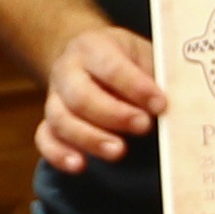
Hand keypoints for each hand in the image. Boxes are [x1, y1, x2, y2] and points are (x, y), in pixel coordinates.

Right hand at [37, 22, 164, 171]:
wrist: (85, 58)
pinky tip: (79, 166)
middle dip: (114, 115)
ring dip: (90, 139)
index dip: (135, 87)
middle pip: (81, 96)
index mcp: (92, 47)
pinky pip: (45, 139)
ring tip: (118, 152)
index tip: (160, 104)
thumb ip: (153, 76)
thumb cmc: (123, 59)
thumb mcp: (141, 53)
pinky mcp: (48, 122)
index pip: (111, 66)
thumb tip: (168, 107)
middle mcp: (67, 70)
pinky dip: (59, 155)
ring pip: (61, 120)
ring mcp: (54, 97)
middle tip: (143, 126)